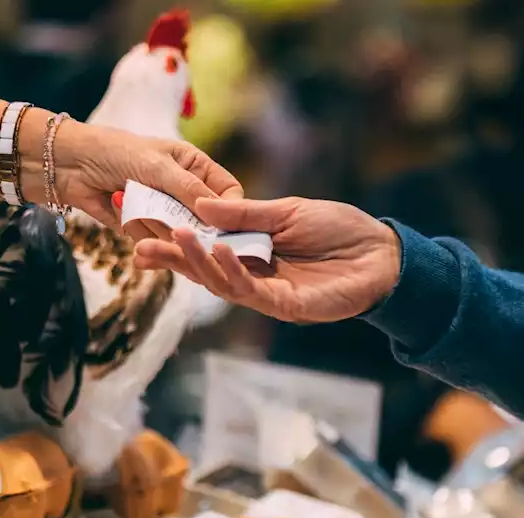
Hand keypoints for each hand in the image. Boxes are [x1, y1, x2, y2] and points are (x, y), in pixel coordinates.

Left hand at [53, 122, 242, 228]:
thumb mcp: (159, 166)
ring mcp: (164, 213)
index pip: (228, 194)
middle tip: (172, 227)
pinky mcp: (144, 229)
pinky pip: (154, 244)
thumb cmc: (115, 151)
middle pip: (206, 224)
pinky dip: (138, 234)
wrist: (69, 163)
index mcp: (196, 168)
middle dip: (187, 227)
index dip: (228, 212)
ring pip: (179, 238)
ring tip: (124, 196)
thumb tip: (221, 215)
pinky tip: (117, 208)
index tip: (220, 225)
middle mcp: (185, 193)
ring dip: (153, 225)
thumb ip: (190, 190)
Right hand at [131, 197, 402, 322]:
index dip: (175, 243)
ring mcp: (269, 295)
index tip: (142, 230)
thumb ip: (245, 214)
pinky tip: (218, 250)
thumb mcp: (287, 211)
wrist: (382, 252)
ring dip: (198, 261)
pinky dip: (232, 272)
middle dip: (173, 259)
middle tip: (141, 244)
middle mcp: (254, 277)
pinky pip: (252, 291)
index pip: (205, 250)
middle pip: (204, 272)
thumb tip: (200, 206)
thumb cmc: (339, 230)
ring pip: (222, 284)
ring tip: (177, 237)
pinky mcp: (287, 306)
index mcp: (251, 253)